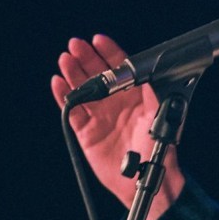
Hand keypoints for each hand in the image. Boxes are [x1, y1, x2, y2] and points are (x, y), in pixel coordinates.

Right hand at [50, 34, 184, 219]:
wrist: (144, 179)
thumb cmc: (158, 148)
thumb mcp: (160, 116)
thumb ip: (152, 94)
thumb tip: (147, 72)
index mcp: (135, 95)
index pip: (120, 68)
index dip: (109, 52)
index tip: (98, 40)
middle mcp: (116, 102)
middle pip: (97, 74)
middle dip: (86, 58)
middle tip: (75, 45)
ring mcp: (100, 116)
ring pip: (83, 89)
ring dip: (73, 74)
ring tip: (65, 59)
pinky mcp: (86, 132)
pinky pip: (73, 110)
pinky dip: (64, 97)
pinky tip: (58, 83)